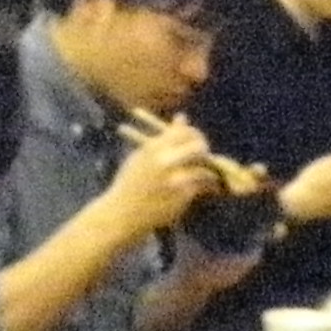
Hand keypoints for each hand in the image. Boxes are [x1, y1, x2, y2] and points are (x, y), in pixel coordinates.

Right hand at [91, 118, 219, 246]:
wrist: (121, 214)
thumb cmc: (130, 184)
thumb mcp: (142, 156)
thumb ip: (164, 137)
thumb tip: (182, 117)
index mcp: (154, 149)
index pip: (184, 132)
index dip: (194, 134)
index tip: (196, 140)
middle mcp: (166, 161)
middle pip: (198, 147)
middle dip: (204, 149)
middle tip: (205, 154)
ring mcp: (175, 179)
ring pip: (203, 168)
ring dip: (208, 170)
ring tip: (208, 175)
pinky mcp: (182, 196)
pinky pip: (201, 187)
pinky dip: (205, 186)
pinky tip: (204, 189)